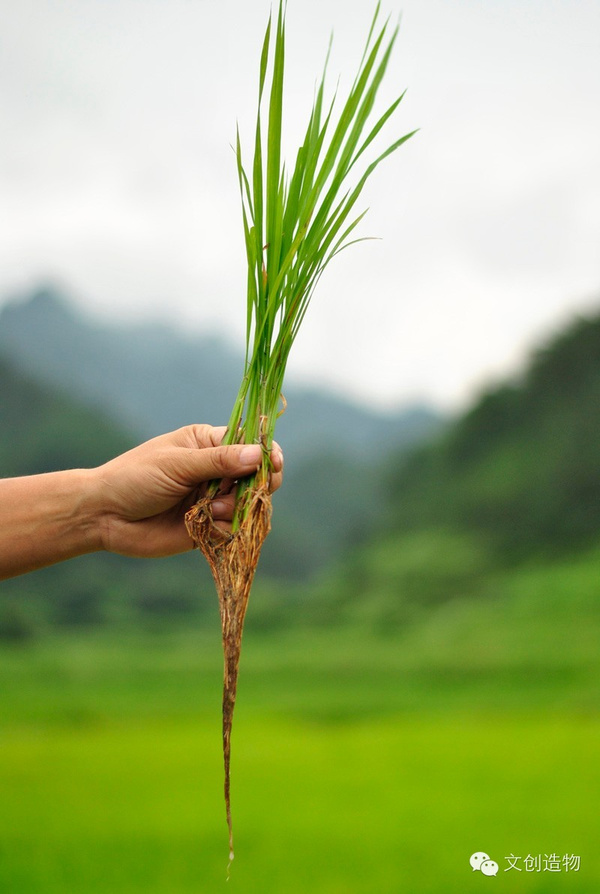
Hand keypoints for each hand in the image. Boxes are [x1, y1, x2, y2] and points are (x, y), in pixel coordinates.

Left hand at [94, 424, 282, 558]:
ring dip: (238, 507)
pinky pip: (234, 527)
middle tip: (249, 490)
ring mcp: (212, 499)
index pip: (249, 444)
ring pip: (248, 503)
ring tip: (213, 508)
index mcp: (207, 444)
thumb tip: (259, 455)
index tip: (273, 463)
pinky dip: (228, 526)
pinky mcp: (208, 526)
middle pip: (256, 475)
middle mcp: (214, 470)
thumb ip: (218, 461)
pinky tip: (209, 522)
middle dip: (257, 484)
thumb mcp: (177, 464)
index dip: (266, 453)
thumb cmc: (135, 478)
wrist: (104, 516)